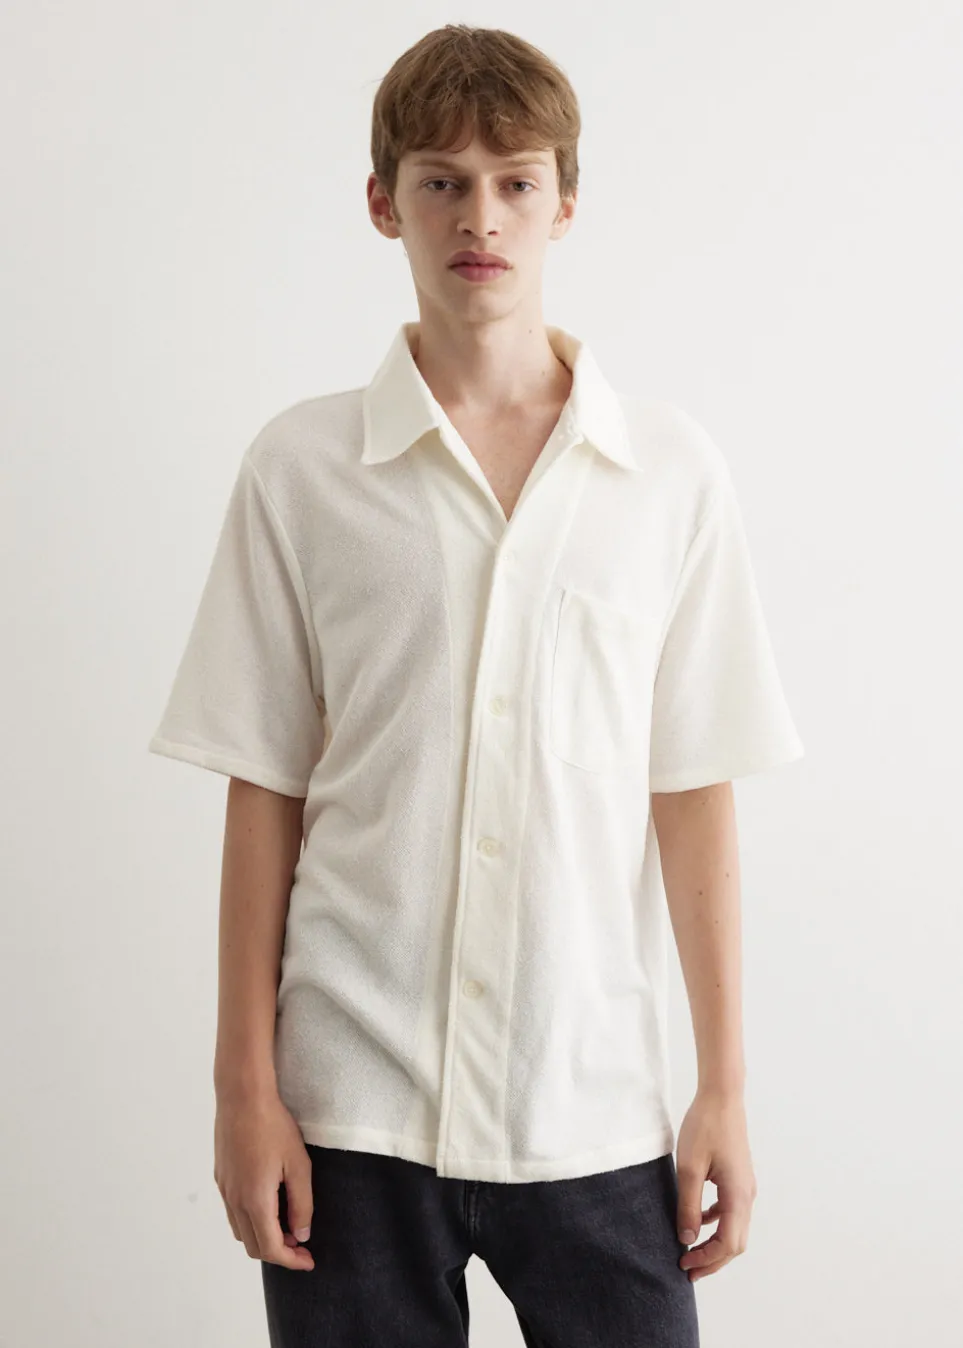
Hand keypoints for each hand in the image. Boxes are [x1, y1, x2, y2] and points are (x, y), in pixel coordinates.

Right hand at [214, 1087, 315, 1270]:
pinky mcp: (220, 1178)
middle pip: (254, 1246)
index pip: (271, 1248)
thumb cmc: (273, 1125)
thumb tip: (302, 1234)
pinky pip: (233, 1212)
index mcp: (255, 1200)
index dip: (292, 1260)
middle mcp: (235, 1200)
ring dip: (263, 1236)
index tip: (308, 1261)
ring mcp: (224, 1190)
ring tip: (287, 1222)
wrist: (242, 1096)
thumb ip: (302, 1203)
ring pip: (241, 1231)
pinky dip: (251, 1220)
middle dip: (279, 1251)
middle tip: (301, 1241)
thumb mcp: (298, 1164)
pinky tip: (268, 1203)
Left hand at [675, 1087, 756, 1282]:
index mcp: (738, 1195)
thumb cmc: (705, 1126)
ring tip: (690, 1251)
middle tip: (687, 1269)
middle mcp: (747, 1195)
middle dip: (713, 1259)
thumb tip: (687, 1240)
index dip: (706, 1260)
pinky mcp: (739, 1178)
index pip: (728, 1244)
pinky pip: (731, 1211)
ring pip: (735, 1228)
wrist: (722, 1096)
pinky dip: (716, 1223)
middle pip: (736, 1242)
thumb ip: (688, 1206)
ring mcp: (745, 1186)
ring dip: (715, 1243)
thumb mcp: (688, 1168)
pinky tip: (698, 1220)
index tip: (683, 1264)